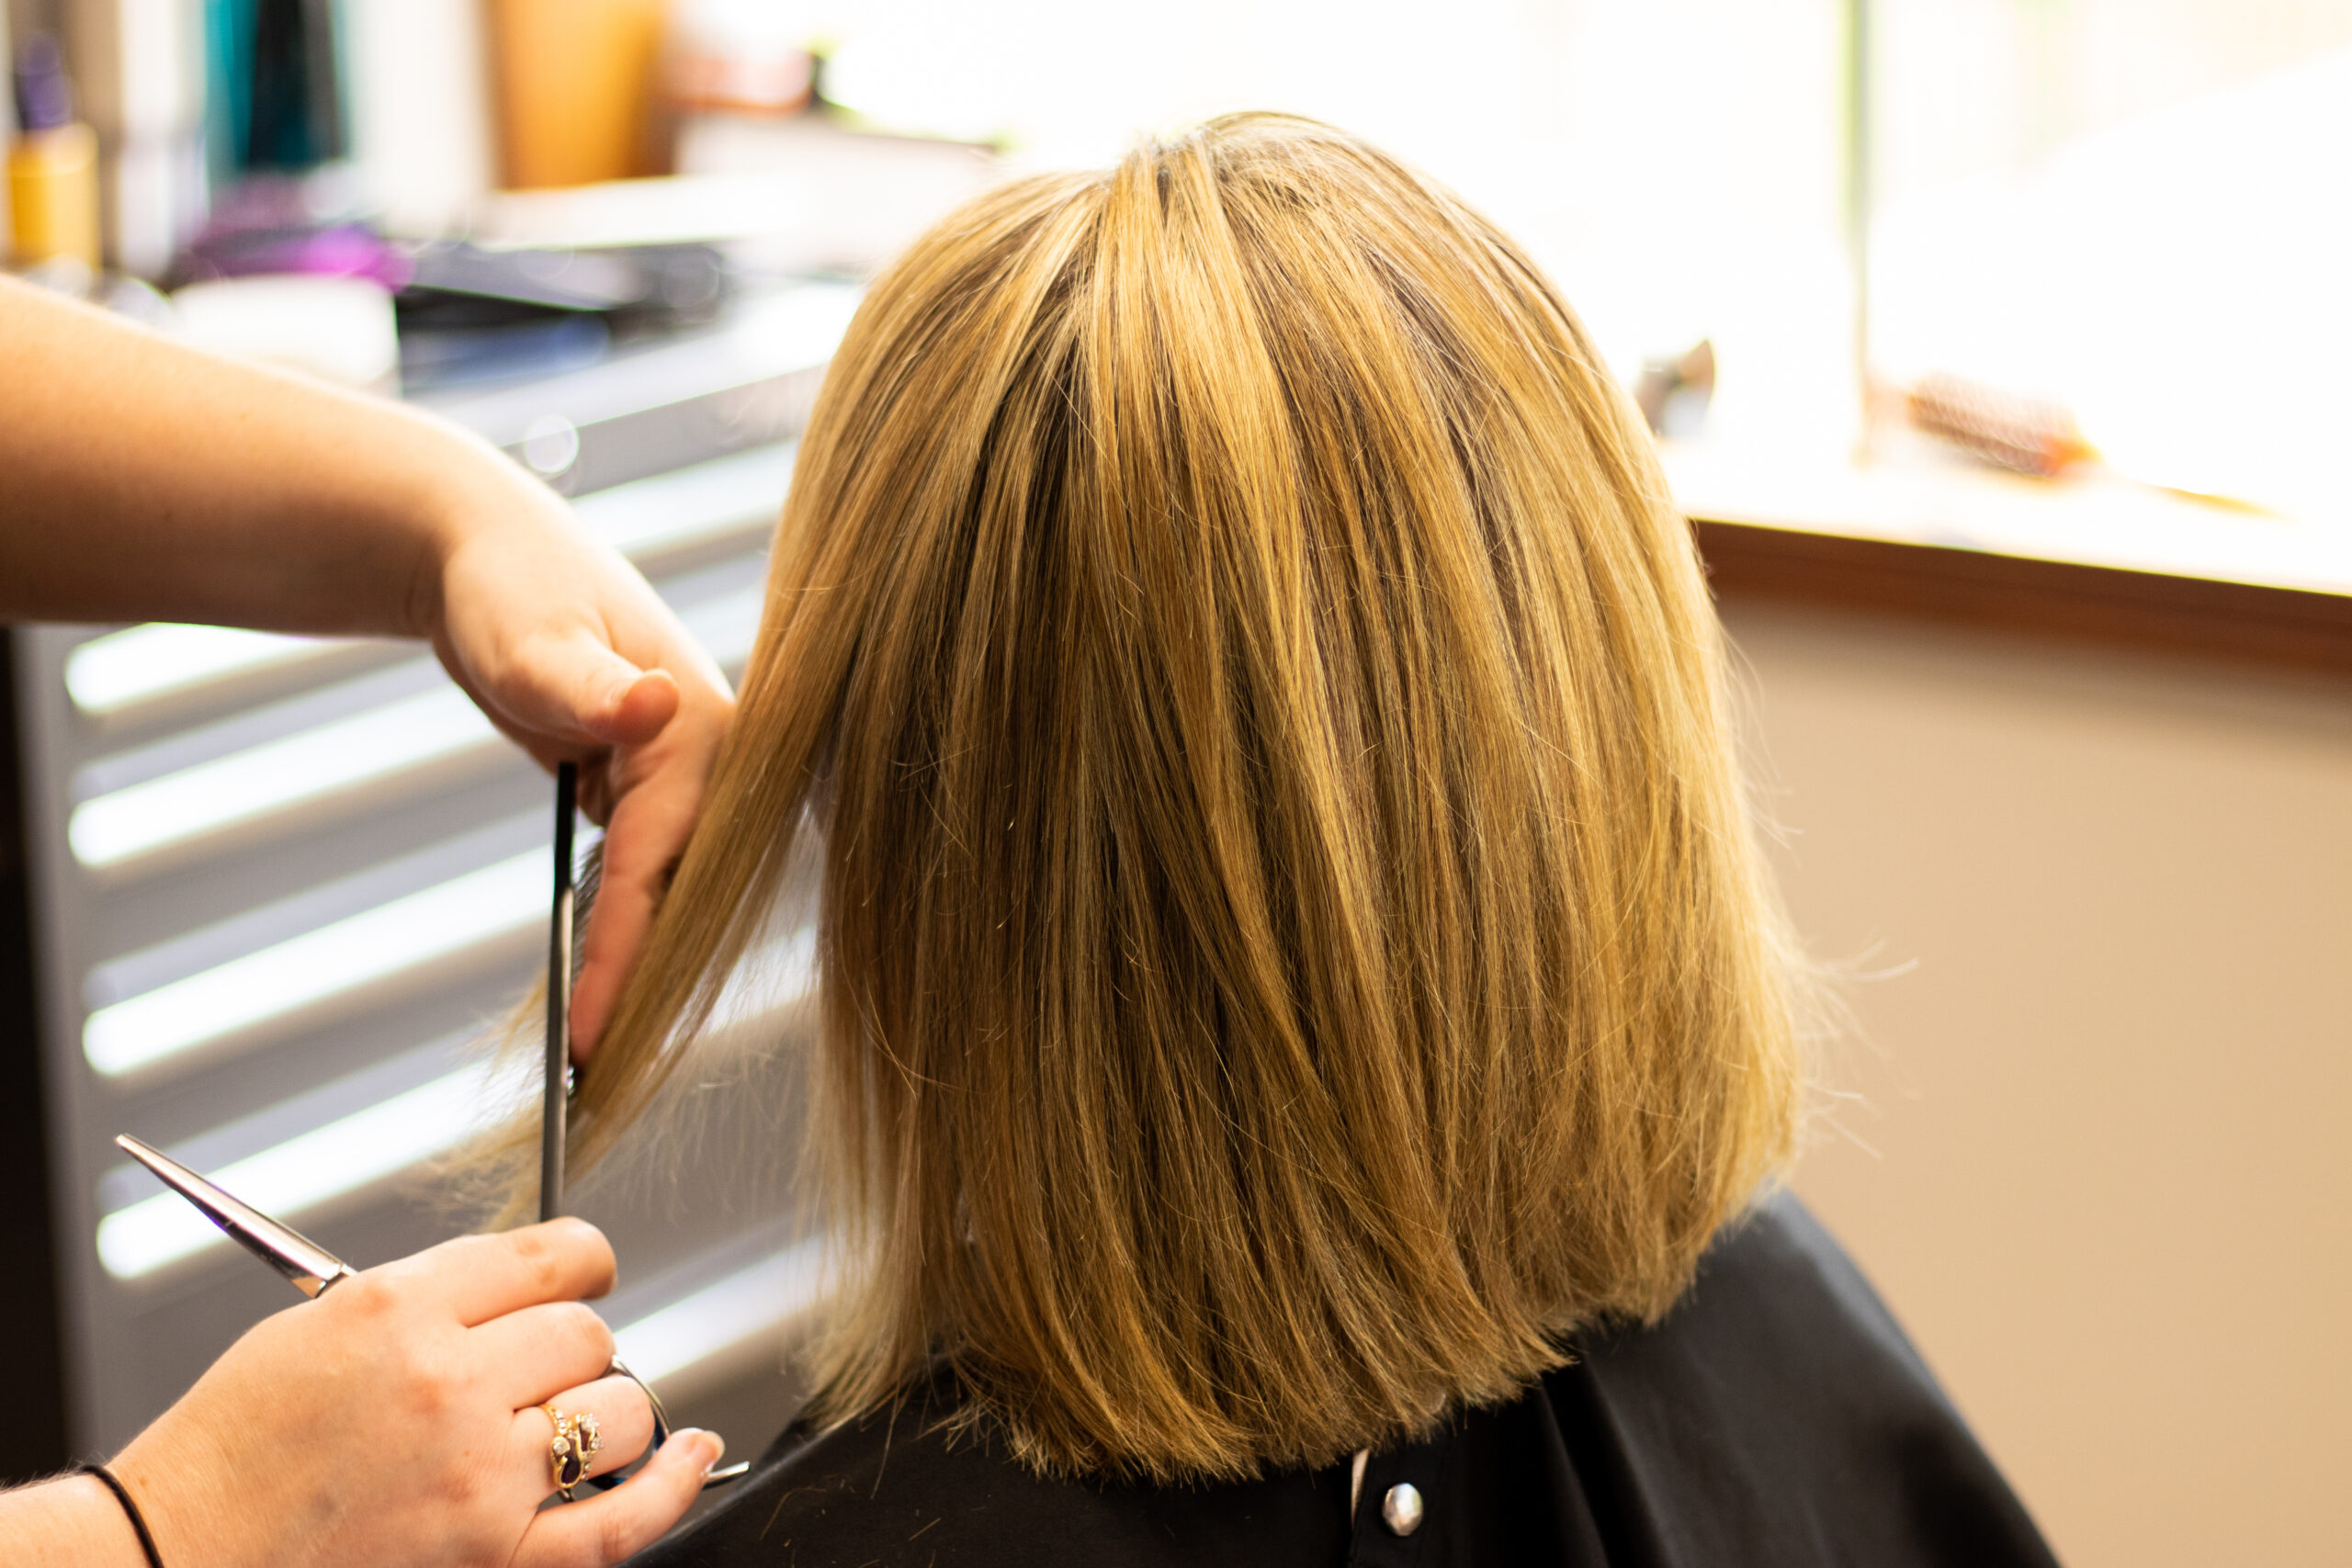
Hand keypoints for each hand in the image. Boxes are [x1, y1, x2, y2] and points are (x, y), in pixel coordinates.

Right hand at [109, 1220, 720, 1567]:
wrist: (169, 1559)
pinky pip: (624, 1518)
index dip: (582, 1262)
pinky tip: (691, 1452)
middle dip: (569, 1346)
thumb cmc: (228, 1451)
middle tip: (530, 1372)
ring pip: (618, 1411)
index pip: (550, 1256)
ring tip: (558, 1425)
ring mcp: (479, 1477)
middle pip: (586, 1333)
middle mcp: (449, 1384)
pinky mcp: (494, 1558)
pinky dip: (673, 1482)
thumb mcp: (313, 1329)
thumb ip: (425, 1299)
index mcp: (399, 1310)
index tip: (585, 1272)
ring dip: (603, 1412)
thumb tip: (521, 1286)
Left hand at [423, 481, 735, 1061]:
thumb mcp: (530, 637)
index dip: (623, 959)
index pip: (661, 866)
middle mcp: (716, 755)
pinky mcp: (656, 787)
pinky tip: (593, 988)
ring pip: (668, 895)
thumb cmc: (504, 582)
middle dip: (642, 987)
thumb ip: (583, 685)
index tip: (585, 1039)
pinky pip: (644, 877)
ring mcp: (689, 774)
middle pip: (682, 896)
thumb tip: (649, 708)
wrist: (481, 548)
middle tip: (596, 1085)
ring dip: (632, 969)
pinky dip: (619, 931)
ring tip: (593, 1060)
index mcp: (702, 725)